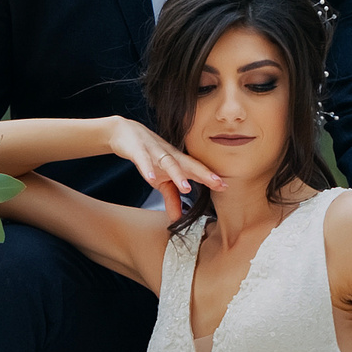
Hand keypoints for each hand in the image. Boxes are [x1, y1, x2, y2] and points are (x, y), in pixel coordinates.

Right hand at [106, 117, 226, 221]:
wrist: (126, 132)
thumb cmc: (149, 155)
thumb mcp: (160, 180)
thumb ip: (171, 198)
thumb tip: (178, 219)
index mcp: (178, 162)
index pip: (197, 170)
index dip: (211, 177)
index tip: (226, 187)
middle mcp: (169, 155)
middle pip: (189, 164)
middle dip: (204, 174)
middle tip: (218, 183)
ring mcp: (154, 151)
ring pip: (168, 163)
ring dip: (177, 175)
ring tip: (186, 188)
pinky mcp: (138, 150)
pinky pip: (143, 160)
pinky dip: (147, 168)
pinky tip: (150, 178)